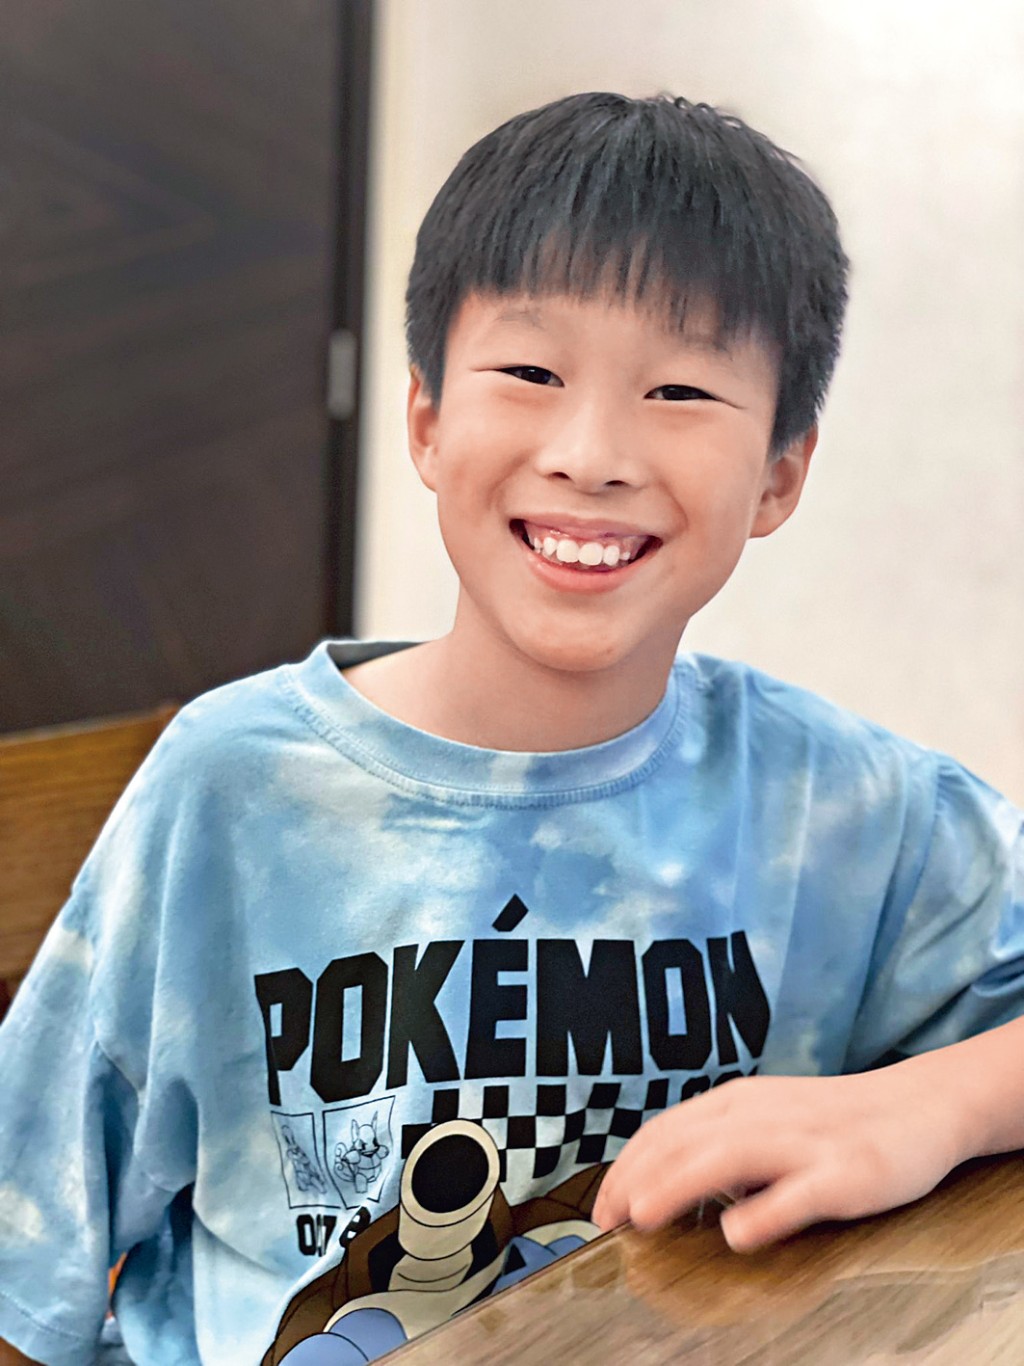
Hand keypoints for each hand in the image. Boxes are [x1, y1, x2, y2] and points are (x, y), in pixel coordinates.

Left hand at [592, 1065, 964, 1252]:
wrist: (919, 1104)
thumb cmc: (834, 1122)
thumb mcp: (767, 1119)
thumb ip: (721, 1144)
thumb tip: (666, 1186)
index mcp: (740, 1102)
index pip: (667, 1130)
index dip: (628, 1167)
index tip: (602, 1207)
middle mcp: (765, 1115)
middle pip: (687, 1141)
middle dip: (639, 1179)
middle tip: (606, 1219)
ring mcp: (806, 1142)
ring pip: (730, 1156)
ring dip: (680, 1184)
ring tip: (644, 1217)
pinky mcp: (847, 1172)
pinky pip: (801, 1191)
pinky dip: (766, 1210)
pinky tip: (738, 1233)